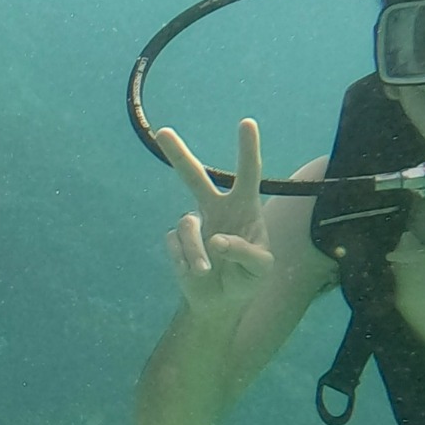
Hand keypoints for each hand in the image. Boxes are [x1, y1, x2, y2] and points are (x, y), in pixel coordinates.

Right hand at [156, 120, 272, 316]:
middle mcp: (216, 208)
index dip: (247, 149)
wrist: (220, 302)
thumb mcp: (260, 269)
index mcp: (244, 208)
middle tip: (164, 133)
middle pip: (195, 178)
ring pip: (187, 226)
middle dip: (179, 155)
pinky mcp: (177, 242)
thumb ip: (246, 254)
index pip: (248, 174)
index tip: (246, 123)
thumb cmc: (247, 278)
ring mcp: (194, 224)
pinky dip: (187, 261)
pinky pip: (176, 246)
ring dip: (196, 251)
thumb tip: (218, 239)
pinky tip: (196, 273)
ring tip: (204, 271)